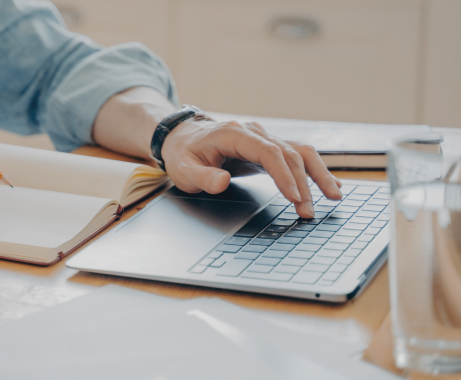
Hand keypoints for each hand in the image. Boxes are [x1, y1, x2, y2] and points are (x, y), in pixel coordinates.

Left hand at [161, 118, 342, 217]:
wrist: (183, 138)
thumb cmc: (184, 154)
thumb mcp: (183, 170)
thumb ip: (202, 177)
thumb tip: (222, 181)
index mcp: (233, 134)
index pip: (268, 151)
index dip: (283, 174)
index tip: (293, 196)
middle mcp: (254, 133)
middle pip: (289, 153)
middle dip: (303, 183)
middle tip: (308, 211)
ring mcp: (263, 138)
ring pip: (300, 152)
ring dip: (318, 174)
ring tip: (334, 197)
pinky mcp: (268, 148)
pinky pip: (296, 157)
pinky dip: (314, 170)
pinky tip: (330, 185)